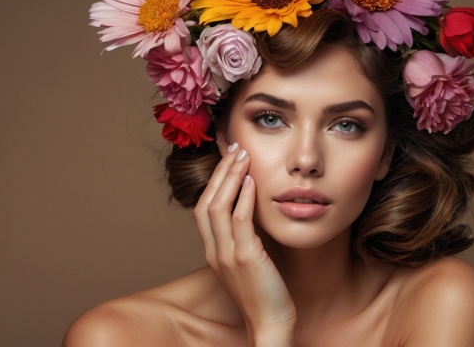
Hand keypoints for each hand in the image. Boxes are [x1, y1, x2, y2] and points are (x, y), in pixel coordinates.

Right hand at [194, 143, 295, 345]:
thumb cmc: (265, 294)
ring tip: (243, 157)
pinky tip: (252, 182)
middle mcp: (214, 251)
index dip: (214, 181)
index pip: (203, 208)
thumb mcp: (249, 261)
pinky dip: (243, 199)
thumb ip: (246, 238)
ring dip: (230, 178)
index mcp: (213, 252)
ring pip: (218, 207)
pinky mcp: (245, 259)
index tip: (229, 160)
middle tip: (235, 149)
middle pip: (206, 202)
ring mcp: (227, 255)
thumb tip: (254, 210)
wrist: (270, 324)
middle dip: (220, 173)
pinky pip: (239, 222)